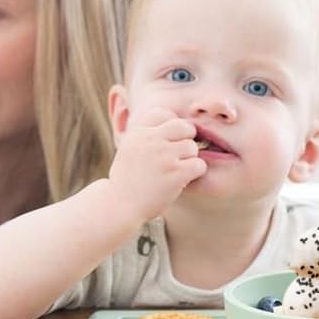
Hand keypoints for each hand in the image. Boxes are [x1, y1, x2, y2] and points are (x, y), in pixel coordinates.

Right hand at [108, 108, 206, 222]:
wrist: (119, 204)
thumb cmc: (127, 178)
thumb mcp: (128, 148)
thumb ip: (146, 134)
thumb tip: (174, 124)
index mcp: (138, 132)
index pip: (164, 114)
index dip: (171, 126)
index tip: (167, 141)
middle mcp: (151, 140)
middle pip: (184, 126)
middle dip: (186, 139)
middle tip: (179, 154)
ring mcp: (164, 156)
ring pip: (193, 147)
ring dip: (189, 159)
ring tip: (176, 170)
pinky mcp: (175, 173)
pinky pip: (199, 165)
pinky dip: (195, 173)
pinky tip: (182, 179)